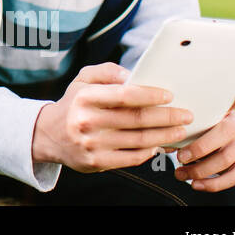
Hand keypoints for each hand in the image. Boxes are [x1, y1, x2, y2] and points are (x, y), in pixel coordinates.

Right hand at [32, 62, 192, 171]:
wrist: (48, 135)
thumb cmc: (74, 104)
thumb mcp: (82, 80)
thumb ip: (106, 71)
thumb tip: (131, 75)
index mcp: (85, 97)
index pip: (125, 95)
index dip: (150, 95)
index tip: (169, 96)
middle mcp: (87, 121)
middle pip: (137, 119)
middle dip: (167, 117)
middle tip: (186, 115)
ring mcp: (92, 144)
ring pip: (139, 140)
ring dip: (165, 136)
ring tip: (180, 130)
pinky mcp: (97, 162)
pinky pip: (132, 158)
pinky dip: (150, 152)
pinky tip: (160, 145)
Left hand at [174, 89, 234, 190]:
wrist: (212, 138)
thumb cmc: (197, 124)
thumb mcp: (193, 118)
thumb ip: (184, 121)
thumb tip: (163, 137)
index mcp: (227, 109)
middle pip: (224, 135)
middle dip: (199, 149)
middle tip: (179, 157)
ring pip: (226, 160)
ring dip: (201, 170)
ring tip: (180, 174)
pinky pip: (234, 177)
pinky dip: (213, 184)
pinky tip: (196, 185)